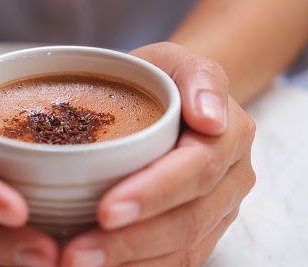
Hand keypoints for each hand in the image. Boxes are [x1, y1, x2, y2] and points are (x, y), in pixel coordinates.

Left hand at [60, 42, 255, 265]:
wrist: (174, 100)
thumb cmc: (164, 79)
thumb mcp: (176, 60)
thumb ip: (199, 77)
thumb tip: (210, 117)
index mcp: (228, 135)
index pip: (195, 171)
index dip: (153, 193)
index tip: (105, 210)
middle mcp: (231, 178)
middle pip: (187, 220)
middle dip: (130, 241)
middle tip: (76, 253)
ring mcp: (219, 208)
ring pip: (182, 248)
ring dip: (129, 262)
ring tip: (77, 264)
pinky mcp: (202, 229)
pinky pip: (178, 259)